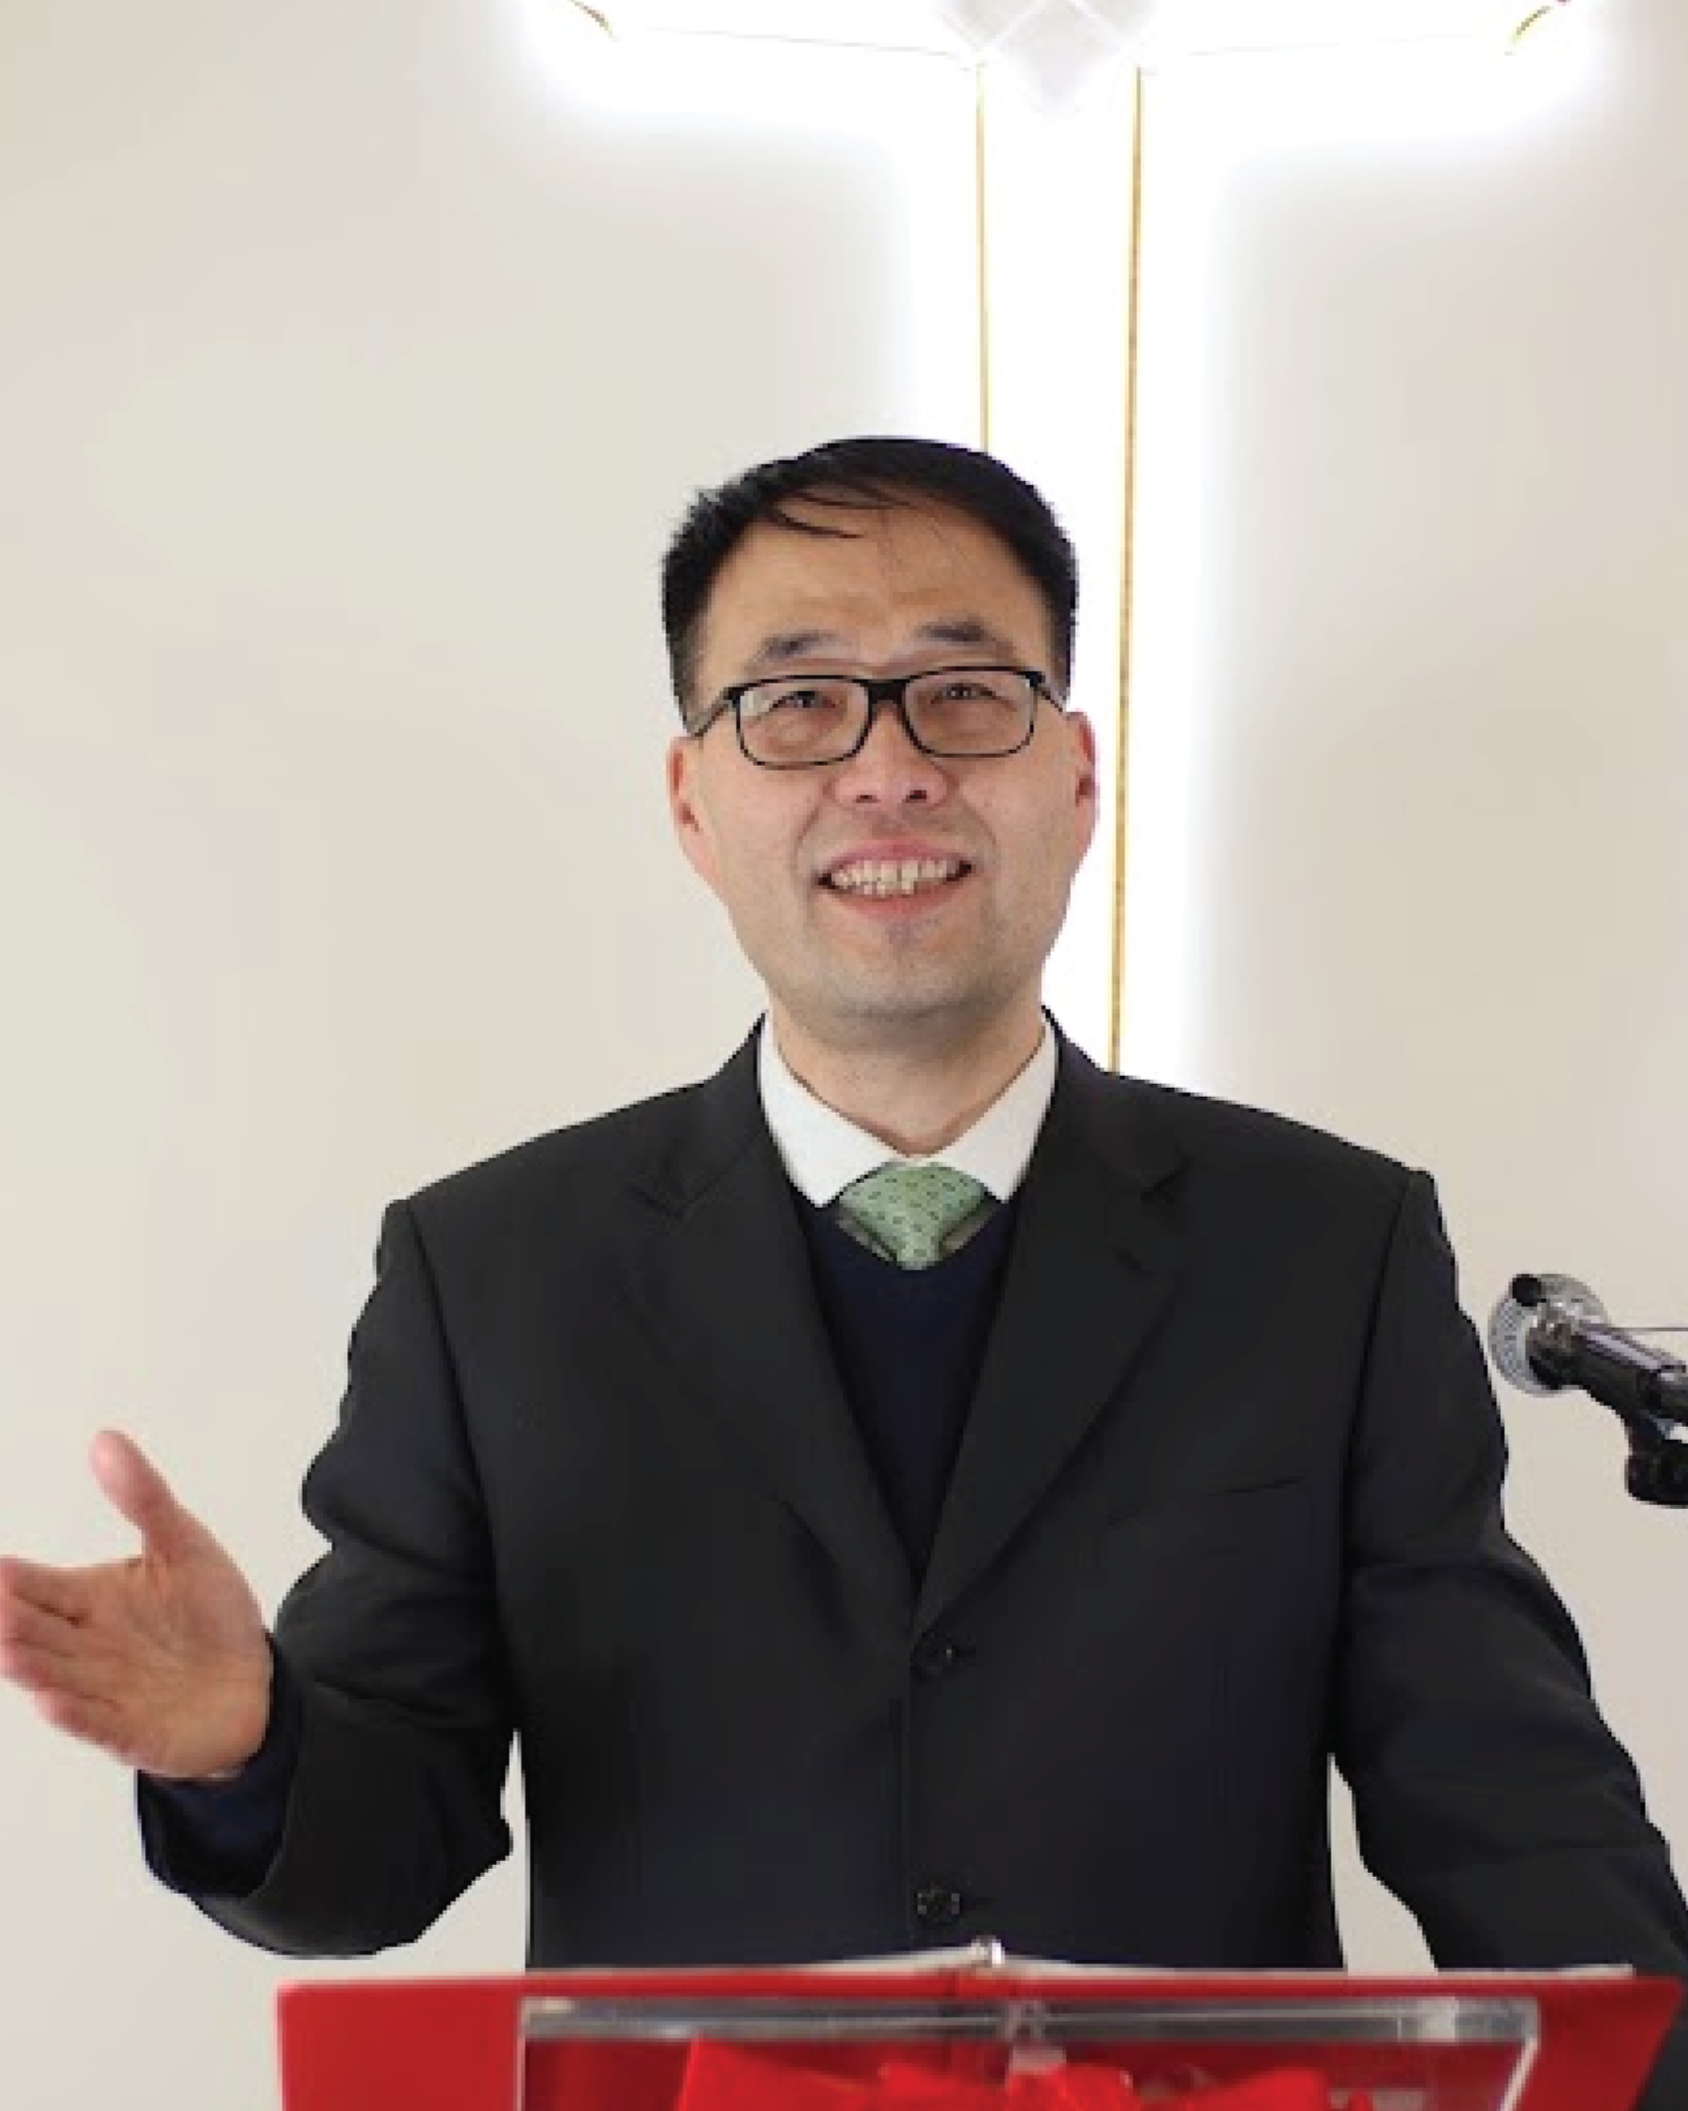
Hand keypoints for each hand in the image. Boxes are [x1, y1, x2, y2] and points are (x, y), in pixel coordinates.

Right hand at [0, 1430, 271, 1779]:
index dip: (6, 1577)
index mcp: (88, 1599)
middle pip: (32, 1630)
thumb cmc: (209, 1615)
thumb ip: (143, 1497)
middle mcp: (82, 1645)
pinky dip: (74, 1714)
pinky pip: (96, 1723)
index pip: (33, 1585)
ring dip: (29, 1664)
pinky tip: (52, 1703)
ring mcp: (100, 1690)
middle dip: (8, 1619)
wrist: (252, 1683)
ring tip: (7, 1647)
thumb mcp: (183, 1545)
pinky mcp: (128, 1730)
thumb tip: (104, 1439)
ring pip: (53, 1676)